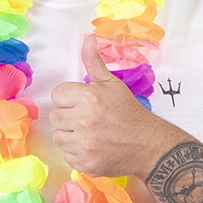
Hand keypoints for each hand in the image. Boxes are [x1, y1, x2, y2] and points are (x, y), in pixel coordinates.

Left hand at [50, 35, 174, 177]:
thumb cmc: (128, 112)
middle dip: (68, 116)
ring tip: (90, 133)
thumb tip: (88, 39)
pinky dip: (77, 152)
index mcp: (88, 97)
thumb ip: (93, 62)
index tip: (84, 103)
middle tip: (87, 118)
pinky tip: (93, 146)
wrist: (148, 144)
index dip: (70, 98)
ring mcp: (84, 145)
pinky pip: (67, 155)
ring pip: (58, 137)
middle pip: (55, 117)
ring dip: (70, 135)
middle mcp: (84, 121)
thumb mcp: (112, 84)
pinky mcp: (85, 164)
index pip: (57, 95)